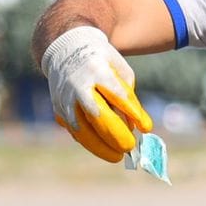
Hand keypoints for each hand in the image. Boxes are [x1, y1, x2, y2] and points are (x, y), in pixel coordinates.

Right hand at [41, 27, 152, 161]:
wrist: (65, 48)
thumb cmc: (101, 61)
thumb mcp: (120, 70)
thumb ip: (128, 98)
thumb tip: (133, 127)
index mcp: (97, 69)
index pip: (117, 94)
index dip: (133, 113)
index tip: (146, 128)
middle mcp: (78, 84)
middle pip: (97, 114)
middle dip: (115, 134)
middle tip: (130, 147)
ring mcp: (65, 98)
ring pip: (81, 129)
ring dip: (100, 146)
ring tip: (117, 156)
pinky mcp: (58, 109)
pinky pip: (75, 130)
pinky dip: (90, 142)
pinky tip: (104, 148)